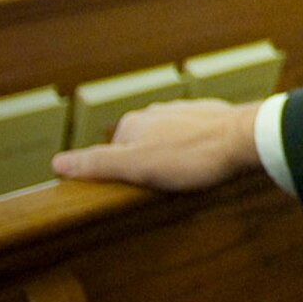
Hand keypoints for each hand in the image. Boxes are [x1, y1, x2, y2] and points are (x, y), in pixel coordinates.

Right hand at [52, 98, 263, 191]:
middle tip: (162, 188)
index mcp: (134, 123)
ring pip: (170, 141)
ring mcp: (186, 112)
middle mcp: (157, 112)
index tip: (132, 189)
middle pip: (141, 145)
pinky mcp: (212, 118)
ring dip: (174, 158)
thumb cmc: (191, 156)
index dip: (120, 173)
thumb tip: (56, 163)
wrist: (246, 139)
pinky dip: (197, 152)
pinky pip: (197, 138)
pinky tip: (207, 165)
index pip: (112, 152)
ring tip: (187, 178)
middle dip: (148, 165)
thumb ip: (97, 164)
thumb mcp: (136, 166)